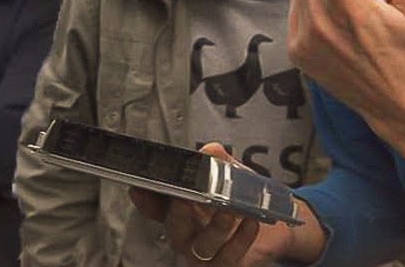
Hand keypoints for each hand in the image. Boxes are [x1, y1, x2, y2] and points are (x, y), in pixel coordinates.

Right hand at [129, 143, 321, 265]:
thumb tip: (211, 150)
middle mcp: (188, 233)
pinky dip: (242, 237)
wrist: (265, 219)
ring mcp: (206, 251)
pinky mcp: (227, 262)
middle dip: (179, 213)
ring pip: (203, 245)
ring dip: (216, 226)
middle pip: (175, 227)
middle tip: (187, 197)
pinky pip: (230, 255)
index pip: (156, 206)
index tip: (139, 188)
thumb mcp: (228, 173)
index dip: (146, 199)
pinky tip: (251, 221)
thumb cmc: (238, 196)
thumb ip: (218, 161)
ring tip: (229, 209)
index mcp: (181, 209)